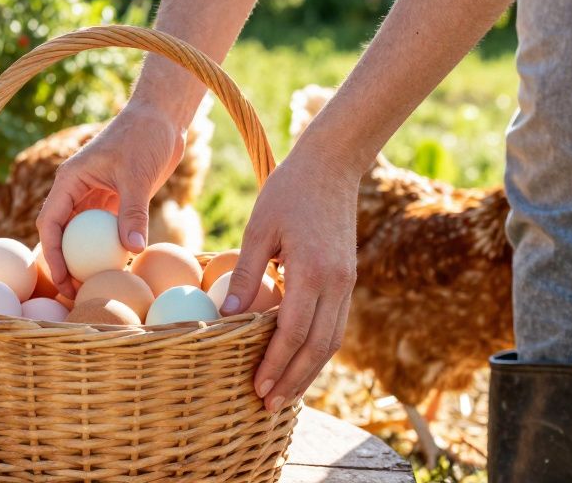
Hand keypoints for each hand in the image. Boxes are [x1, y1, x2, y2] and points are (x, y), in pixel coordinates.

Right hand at [36, 104, 186, 296]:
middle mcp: (76, 190)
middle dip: (64, 264)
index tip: (64, 279)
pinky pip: (104, 230)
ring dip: (84, 260)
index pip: (50, 223)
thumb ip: (133, 211)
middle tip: (76, 293)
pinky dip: (107, 249)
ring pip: (81, 235)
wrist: (162, 118)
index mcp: (69, 181)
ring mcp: (94, 196)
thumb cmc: (145, 137)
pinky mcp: (113, 200)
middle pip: (61, 234)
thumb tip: (133, 249)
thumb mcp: (137, 175)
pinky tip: (118, 269)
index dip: (52, 254)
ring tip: (94, 287)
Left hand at [222, 147, 359, 412]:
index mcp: (314, 272)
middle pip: (318, 347)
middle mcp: (337, 284)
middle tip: (269, 405)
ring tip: (284, 394)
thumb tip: (224, 315)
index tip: (257, 388)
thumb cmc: (287, 192)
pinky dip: (317, 349)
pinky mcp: (347, 278)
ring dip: (308, 371)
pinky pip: (335, 324)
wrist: (331, 166)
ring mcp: (347, 283)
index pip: (294, 333)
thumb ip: (243, 273)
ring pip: (332, 341)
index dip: (276, 364)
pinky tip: (298, 361)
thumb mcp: (258, 228)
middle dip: (294, 380)